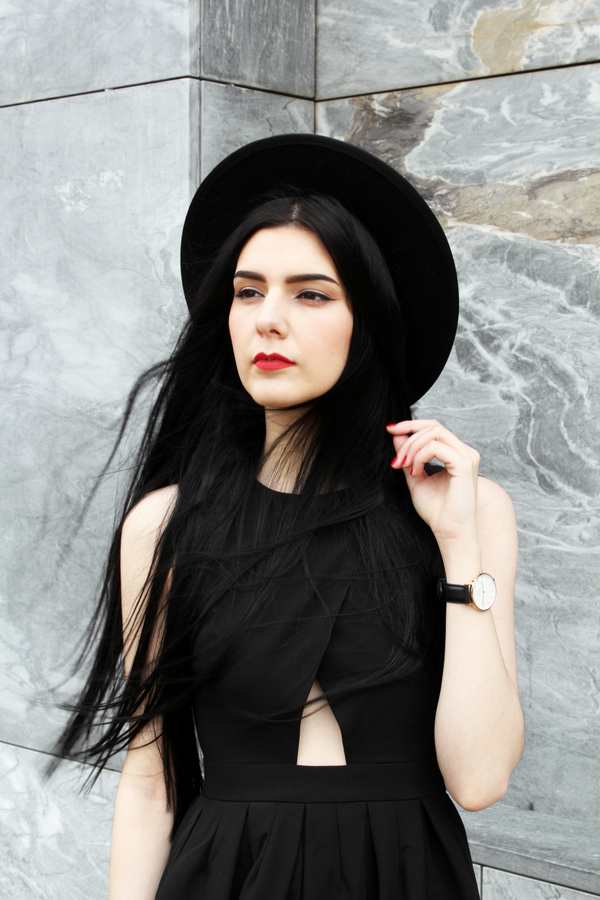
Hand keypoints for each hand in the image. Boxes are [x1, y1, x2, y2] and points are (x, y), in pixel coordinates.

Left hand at [386, 419, 480, 547]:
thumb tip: (397, 435)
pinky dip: (420, 456)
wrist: (449, 532)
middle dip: (408, 436)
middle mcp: (465, 452)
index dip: (411, 425)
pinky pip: (435, 447)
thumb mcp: (415, 476)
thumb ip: (408, 456)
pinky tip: (416, 472)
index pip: (434, 428)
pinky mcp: (465, 464)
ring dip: (412, 447)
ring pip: (434, 432)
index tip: (390, 430)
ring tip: (405, 466)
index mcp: (456, 453)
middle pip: (433, 426)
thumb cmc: (437, 511)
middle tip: (396, 459)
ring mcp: (467, 456)